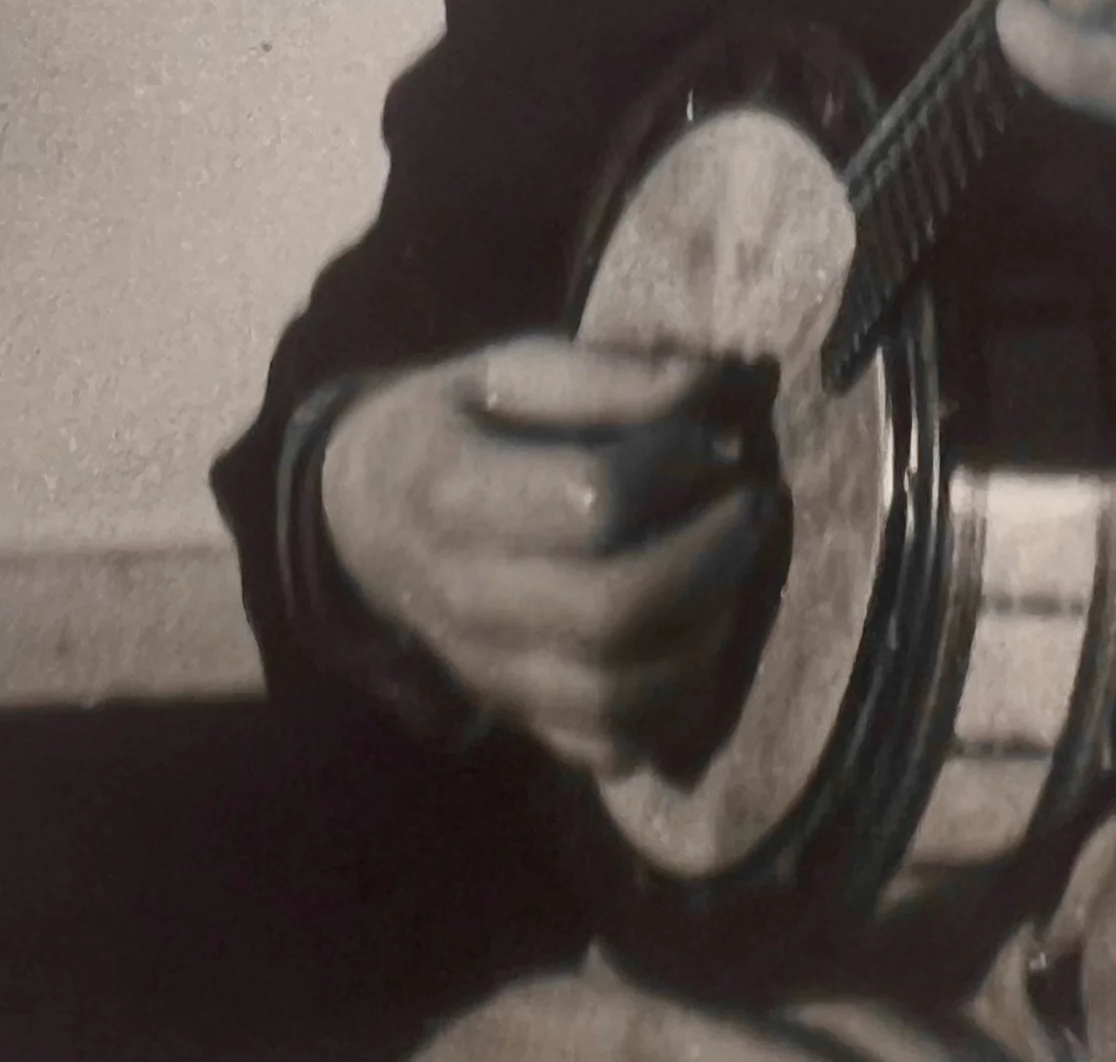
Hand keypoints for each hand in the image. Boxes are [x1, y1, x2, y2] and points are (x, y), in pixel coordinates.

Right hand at [319, 335, 782, 778]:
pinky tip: (699, 636)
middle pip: (610, 611)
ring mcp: (488, 670)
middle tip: (753, 508)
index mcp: (456, 491)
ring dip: (704, 635)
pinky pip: (608, 744)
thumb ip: (601, 377)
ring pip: (616, 695)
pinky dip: (674, 706)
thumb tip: (707, 383)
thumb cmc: (454, 425)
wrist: (362, 518)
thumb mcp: (505, 370)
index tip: (712, 437)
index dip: (673, 469)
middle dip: (710, 559)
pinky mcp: (516, 715)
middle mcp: (466, 597)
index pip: (590, 502)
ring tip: (734, 571)